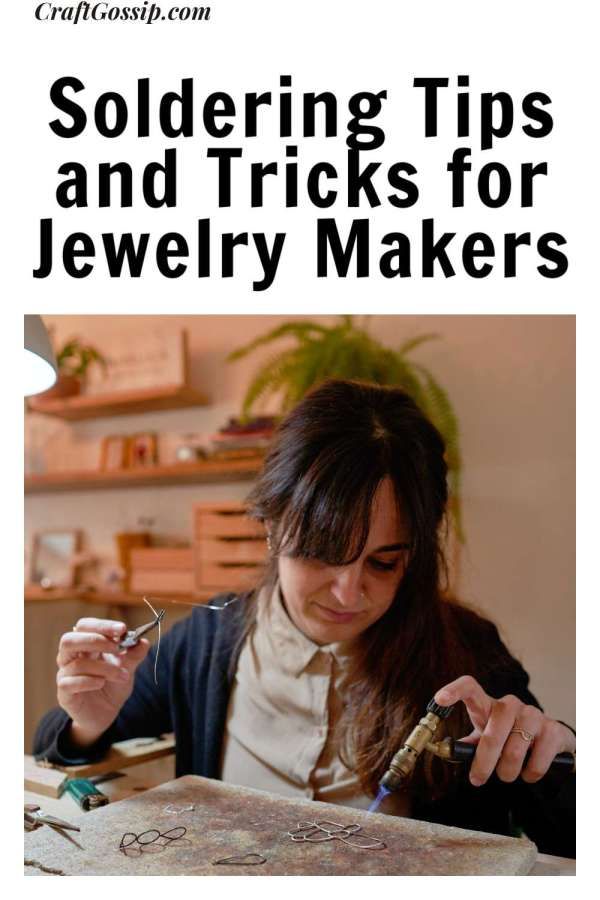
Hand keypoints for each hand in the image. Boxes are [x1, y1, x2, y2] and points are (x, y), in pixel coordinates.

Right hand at [56, 617, 150, 746]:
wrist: (105, 714)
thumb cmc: (113, 685)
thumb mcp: (128, 668)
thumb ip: (134, 654)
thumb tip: (143, 641)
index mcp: (85, 645)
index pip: (85, 626)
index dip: (102, 625)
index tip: (122, 628)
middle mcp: (70, 657)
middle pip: (69, 639)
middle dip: (95, 640)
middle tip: (117, 648)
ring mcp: (65, 675)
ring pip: (77, 663)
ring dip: (104, 667)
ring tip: (122, 675)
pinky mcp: (64, 693)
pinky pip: (70, 683)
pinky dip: (89, 681)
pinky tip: (102, 683)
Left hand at [434, 675, 575, 785]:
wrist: (552, 744)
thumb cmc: (511, 740)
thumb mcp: (487, 739)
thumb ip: (469, 745)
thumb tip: (446, 751)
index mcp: (490, 705)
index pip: (470, 687)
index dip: (454, 690)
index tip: (439, 700)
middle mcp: (511, 705)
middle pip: (492, 731)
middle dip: (484, 761)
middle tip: (477, 779)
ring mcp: (534, 715)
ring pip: (515, 748)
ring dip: (508, 770)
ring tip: (507, 775)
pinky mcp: (553, 730)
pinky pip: (538, 759)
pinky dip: (530, 773)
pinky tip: (529, 773)